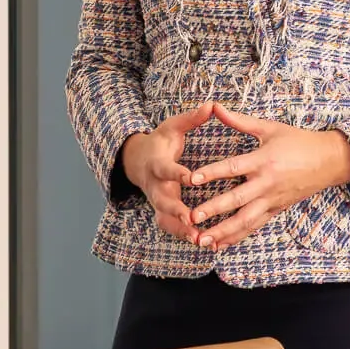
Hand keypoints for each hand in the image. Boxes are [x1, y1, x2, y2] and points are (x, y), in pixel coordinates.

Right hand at [120, 103, 216, 242]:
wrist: (138, 161)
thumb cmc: (160, 142)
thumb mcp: (172, 127)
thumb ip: (191, 119)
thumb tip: (212, 104)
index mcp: (158, 164)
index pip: (167, 169)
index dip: (177, 173)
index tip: (191, 177)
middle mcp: (155, 186)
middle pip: (162, 201)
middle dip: (176, 211)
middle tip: (192, 220)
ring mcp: (157, 202)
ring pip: (166, 220)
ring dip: (181, 231)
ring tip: (199, 240)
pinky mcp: (162, 213)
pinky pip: (171, 228)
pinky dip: (184, 237)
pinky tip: (204, 244)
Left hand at [186, 105, 349, 250]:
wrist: (330, 160)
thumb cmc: (299, 141)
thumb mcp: (270, 128)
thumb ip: (240, 121)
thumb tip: (215, 107)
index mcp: (264, 160)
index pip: (234, 168)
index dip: (212, 173)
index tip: (193, 179)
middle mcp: (267, 183)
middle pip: (237, 198)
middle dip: (214, 209)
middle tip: (192, 217)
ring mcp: (272, 199)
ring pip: (246, 219)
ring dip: (224, 231)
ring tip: (203, 240)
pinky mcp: (276, 209)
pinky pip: (255, 226)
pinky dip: (237, 236)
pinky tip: (220, 244)